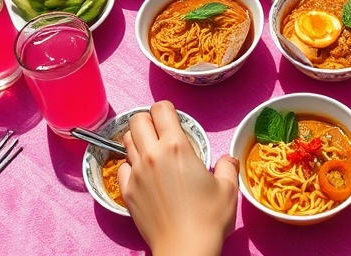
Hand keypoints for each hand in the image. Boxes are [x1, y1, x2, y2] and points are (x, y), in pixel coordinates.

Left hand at [117, 101, 238, 255]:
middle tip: (162, 133)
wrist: (185, 248)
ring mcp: (136, 173)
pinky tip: (145, 175)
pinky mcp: (127, 191)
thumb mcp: (228, 188)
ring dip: (139, 140)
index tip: (175, 121)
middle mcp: (152, 154)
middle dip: (149, 120)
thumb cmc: (208, 218)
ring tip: (153, 152)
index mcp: (177, 146)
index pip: (161, 109)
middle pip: (137, 120)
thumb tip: (228, 160)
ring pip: (126, 140)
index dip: (168, 111)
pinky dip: (131, 164)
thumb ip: (228, 166)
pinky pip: (122, 166)